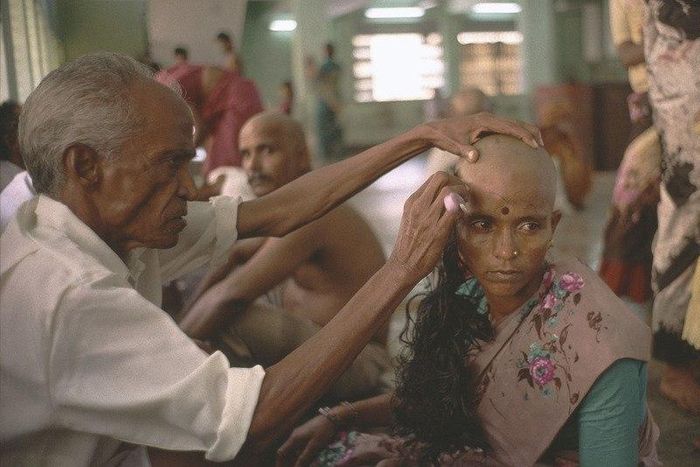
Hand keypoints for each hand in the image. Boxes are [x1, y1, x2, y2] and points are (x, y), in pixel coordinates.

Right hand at [276, 415, 337, 466]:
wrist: (332, 417)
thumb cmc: (323, 431)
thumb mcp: (314, 446)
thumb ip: (304, 457)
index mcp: (294, 438)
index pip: (281, 452)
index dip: (280, 462)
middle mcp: (295, 435)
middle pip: (287, 451)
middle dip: (288, 461)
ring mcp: (301, 433)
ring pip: (294, 449)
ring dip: (295, 458)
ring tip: (299, 463)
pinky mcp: (307, 433)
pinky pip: (300, 445)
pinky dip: (300, 453)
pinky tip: (307, 458)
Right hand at [388, 172, 468, 282]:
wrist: (403, 265)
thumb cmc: (409, 244)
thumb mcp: (411, 218)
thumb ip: (424, 206)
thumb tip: (443, 198)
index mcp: (412, 201)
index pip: (434, 178)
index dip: (450, 180)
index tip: (457, 190)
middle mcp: (419, 206)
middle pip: (441, 177)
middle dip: (457, 181)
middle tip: (464, 192)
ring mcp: (428, 217)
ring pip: (449, 190)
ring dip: (463, 193)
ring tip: (466, 202)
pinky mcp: (438, 231)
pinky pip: (454, 210)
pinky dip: (462, 208)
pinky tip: (463, 215)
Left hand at [422, 112, 542, 161]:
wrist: (435, 129)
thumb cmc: (445, 138)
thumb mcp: (454, 146)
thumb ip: (465, 151)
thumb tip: (475, 157)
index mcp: (485, 121)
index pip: (511, 127)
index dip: (525, 135)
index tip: (535, 145)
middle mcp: (489, 117)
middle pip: (516, 123)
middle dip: (531, 132)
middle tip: (542, 146)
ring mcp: (488, 120)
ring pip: (512, 124)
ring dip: (525, 133)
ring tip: (536, 146)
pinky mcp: (485, 125)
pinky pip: (504, 129)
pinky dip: (515, 135)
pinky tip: (518, 148)